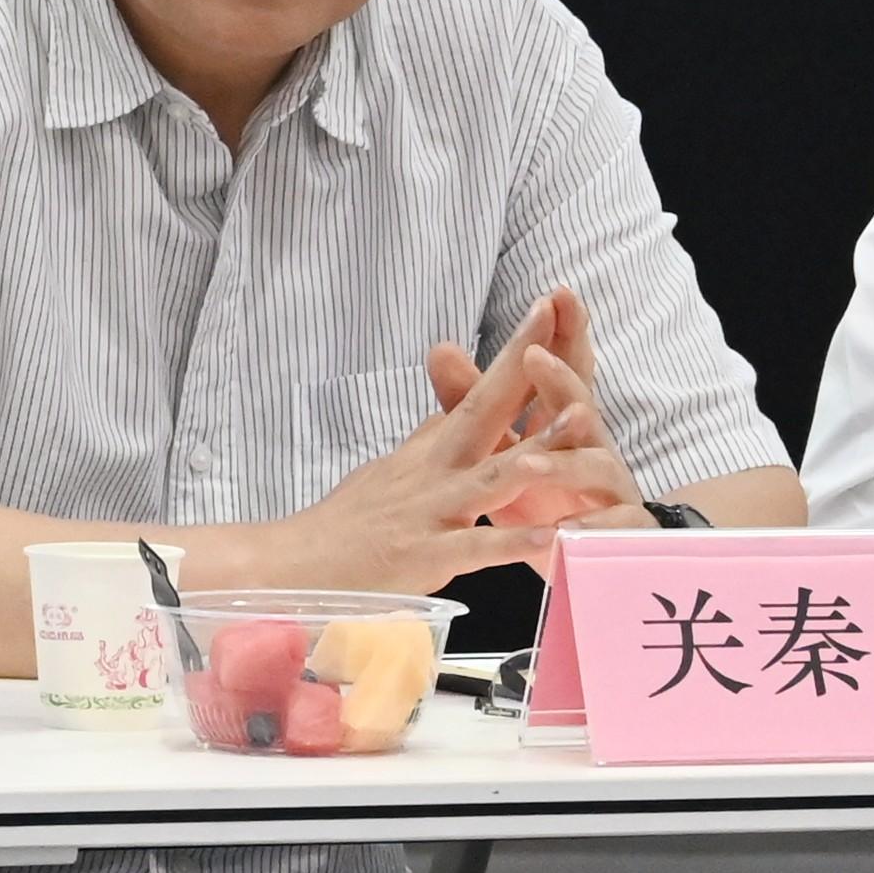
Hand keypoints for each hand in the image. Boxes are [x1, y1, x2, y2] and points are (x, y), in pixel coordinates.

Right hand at [263, 304, 635, 591]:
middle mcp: (433, 473)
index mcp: (430, 453)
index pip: (479, 394)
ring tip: (581, 419)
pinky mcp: (424, 556)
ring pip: (489, 475)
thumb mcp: (388, 471)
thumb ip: (425, 443)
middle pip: (483, 410)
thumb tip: (448, 412)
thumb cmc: (343, 525)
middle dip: (522, 364)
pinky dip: (510, 542)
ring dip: (536, 446)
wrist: (292, 565)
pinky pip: (474, 549)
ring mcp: (430, 513)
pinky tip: (547, 536)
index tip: (544, 306)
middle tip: (552, 314)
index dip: (513, 353)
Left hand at [422, 286, 655, 544]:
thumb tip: (440, 348)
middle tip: (537, 358)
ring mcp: (610, 488)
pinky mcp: (620, 531)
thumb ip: (473, 400)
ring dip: (565, 463)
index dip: (564, 333)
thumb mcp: (502, 446)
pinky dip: (592, 529)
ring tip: (533, 462)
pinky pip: (612, 528)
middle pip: (583, 407)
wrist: (589, 550)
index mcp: (563, 422)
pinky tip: (568, 529)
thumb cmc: (542, 491)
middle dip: (562, 382)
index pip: (565, 370)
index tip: (555, 293)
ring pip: (596, 467)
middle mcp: (592, 447)